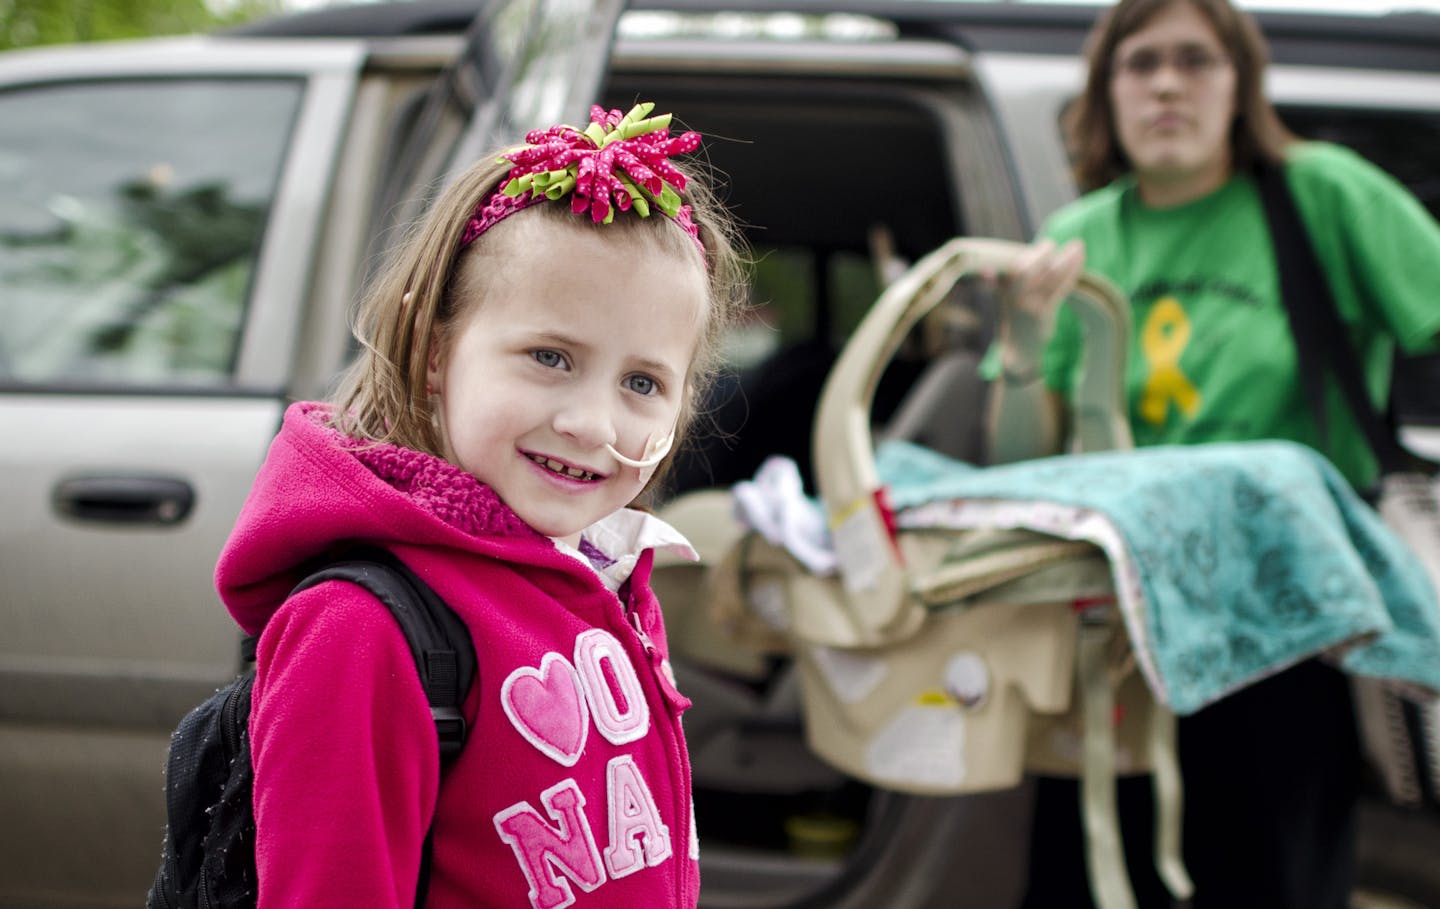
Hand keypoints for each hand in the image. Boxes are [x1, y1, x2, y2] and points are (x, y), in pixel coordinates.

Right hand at [999, 238, 1084, 372]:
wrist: (1018, 349)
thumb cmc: (1013, 319)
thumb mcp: (1002, 299)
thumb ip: (1002, 281)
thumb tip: (997, 264)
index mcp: (1003, 288)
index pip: (1018, 265)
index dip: (1034, 253)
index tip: (1046, 246)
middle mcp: (1014, 296)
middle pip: (1029, 269)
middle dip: (1044, 254)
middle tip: (1055, 245)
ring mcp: (1028, 305)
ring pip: (1049, 277)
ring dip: (1066, 259)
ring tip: (1078, 245)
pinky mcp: (1043, 314)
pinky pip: (1060, 289)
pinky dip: (1072, 273)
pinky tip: (1079, 262)